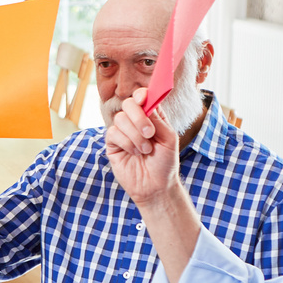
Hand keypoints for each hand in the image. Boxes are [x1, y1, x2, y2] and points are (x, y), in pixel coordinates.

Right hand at [104, 87, 182, 205]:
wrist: (156, 186)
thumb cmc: (165, 163)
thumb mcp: (169, 139)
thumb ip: (158, 120)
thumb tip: (145, 103)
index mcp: (151, 116)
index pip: (143, 97)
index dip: (141, 95)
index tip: (143, 100)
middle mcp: (135, 121)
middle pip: (128, 104)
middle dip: (138, 117)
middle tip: (149, 133)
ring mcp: (123, 132)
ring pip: (120, 119)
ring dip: (135, 136)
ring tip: (145, 150)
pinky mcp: (112, 144)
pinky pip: (113, 133)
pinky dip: (126, 143)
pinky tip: (134, 153)